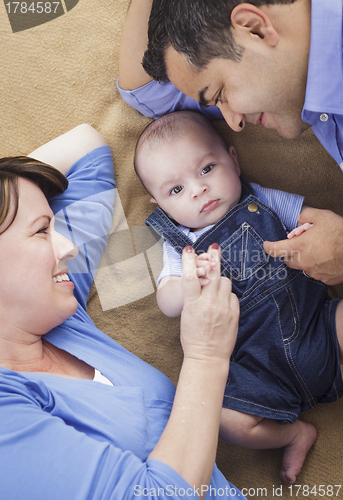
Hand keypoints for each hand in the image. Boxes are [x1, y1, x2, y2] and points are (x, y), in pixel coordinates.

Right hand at [180, 244, 238, 361]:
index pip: (190, 277)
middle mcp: (209, 304)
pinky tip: (222, 301)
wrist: (207, 357)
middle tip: (213, 248)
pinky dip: (227, 294)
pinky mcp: (234, 314)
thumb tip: (201, 279)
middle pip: (212, 273)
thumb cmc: (192, 337)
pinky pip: (232, 295)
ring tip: (215, 286)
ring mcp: (223, 309)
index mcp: (192, 305)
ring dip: (219, 280)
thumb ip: (193, 296)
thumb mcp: (186, 314)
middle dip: (213, 259)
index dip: (189, 261)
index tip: (189, 249)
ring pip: (224, 282)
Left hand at [264, 207, 342, 284]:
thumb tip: (300, 218)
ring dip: (304, 260)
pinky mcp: (324, 279)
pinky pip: (316, 273)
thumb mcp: (322, 216)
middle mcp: (303, 261)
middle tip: (300, 244)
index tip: (266, 245)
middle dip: (290, 252)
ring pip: (302, 267)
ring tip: (317, 250)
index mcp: (299, 246)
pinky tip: (327, 259)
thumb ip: (307, 216)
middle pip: (288, 260)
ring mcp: (314, 272)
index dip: (268, 247)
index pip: (275, 249)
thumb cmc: (340, 233)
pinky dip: (318, 267)